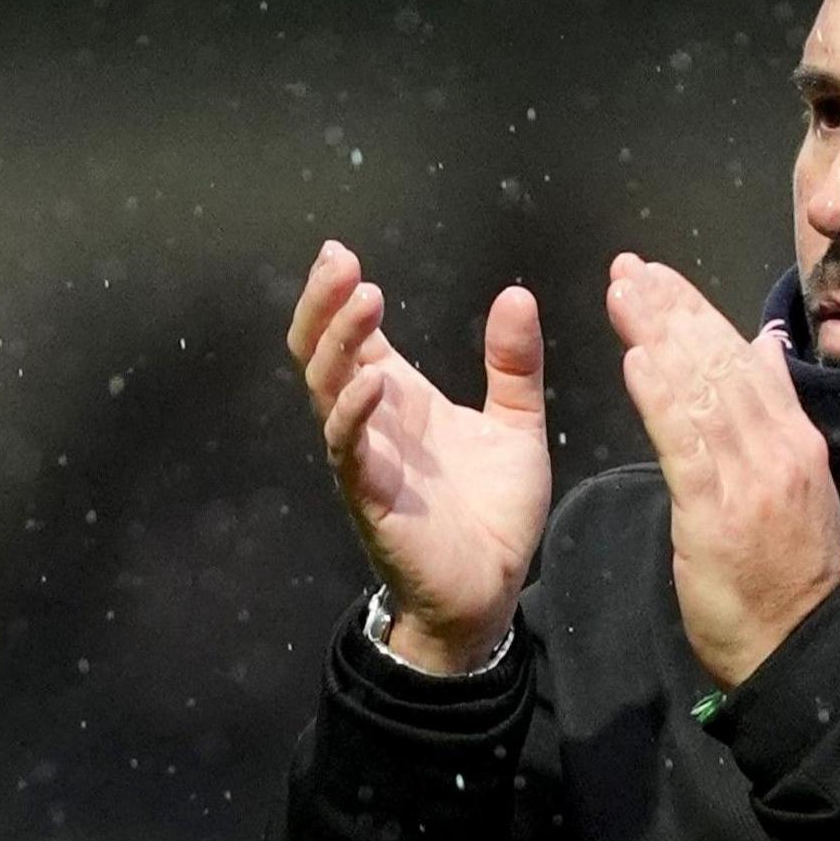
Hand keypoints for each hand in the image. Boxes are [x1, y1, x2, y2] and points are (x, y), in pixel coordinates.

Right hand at [287, 239, 549, 672]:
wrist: (492, 589)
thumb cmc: (493, 514)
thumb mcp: (515, 425)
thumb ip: (513, 364)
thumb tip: (517, 295)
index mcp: (400, 401)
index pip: (353, 336)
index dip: (339, 295)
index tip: (341, 251)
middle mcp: (372, 422)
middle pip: (322, 352)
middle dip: (323, 305)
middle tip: (338, 262)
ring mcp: (365, 459)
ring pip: (326, 390)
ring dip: (339, 342)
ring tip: (363, 299)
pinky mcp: (371, 498)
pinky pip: (349, 449)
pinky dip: (353, 412)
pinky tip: (370, 380)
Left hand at [602, 253, 839, 690]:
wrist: (800, 648)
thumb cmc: (788, 577)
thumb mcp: (797, 487)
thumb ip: (776, 418)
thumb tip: (763, 350)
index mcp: (795, 441)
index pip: (745, 361)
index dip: (700, 314)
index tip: (663, 278)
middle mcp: (779, 447)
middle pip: (720, 362)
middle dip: (673, 309)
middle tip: (630, 268)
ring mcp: (752, 476)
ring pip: (702, 389)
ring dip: (659, 335)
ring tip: (624, 293)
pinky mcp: (718, 510)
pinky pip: (686, 442)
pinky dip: (661, 396)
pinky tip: (636, 359)